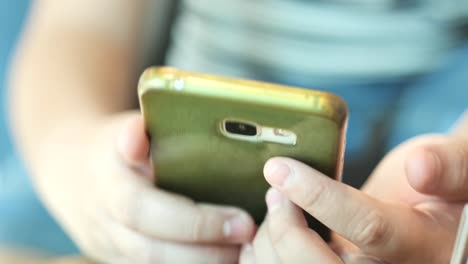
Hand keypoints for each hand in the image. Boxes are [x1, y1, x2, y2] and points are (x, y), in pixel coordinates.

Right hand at [34, 112, 254, 262]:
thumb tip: (136, 136)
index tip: (240, 221)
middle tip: (250, 239)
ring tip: (243, 253)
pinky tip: (222, 257)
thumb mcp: (119, 130)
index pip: (144, 211)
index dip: (192, 222)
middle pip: (153, 251)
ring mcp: (110, 246)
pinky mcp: (120, 258)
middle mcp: (106, 224)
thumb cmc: (112, 147)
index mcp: (108, 186)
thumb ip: (134, 132)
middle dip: (205, 251)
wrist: (75, 175)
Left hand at [240, 113, 467, 262]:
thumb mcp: (462, 167)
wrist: (437, 211)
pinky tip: (261, 234)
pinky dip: (265, 257)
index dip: (320, 197)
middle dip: (285, 230)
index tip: (280, 168)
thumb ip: (451, 166)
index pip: (368, 228)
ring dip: (270, 245)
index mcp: (421, 246)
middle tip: (274, 191)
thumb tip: (420, 167)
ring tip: (271, 205)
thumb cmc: (449, 186)